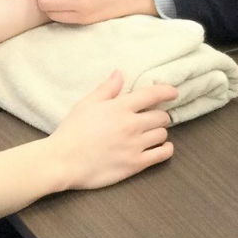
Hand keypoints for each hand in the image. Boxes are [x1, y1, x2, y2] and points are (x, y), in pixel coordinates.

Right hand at [47, 71, 175, 189]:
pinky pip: (162, 154)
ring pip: (163, 134)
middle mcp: (132, 125)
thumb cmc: (72, 131)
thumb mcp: (86, 103)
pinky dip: (166, 149)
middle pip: (161, 116)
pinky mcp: (135, 164)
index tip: (173, 92)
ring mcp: (135, 145)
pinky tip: (162, 147)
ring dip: (159, 132)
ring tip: (151, 133)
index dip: (167, 91)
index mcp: (120, 107)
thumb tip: (120, 73)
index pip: (153, 94)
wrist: (63, 161)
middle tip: (152, 117)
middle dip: (159, 115)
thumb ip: (107, 89)